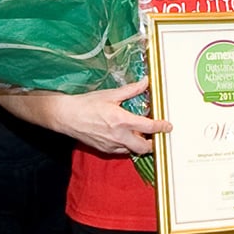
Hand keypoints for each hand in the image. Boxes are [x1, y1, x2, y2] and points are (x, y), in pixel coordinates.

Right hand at [51, 78, 169, 156]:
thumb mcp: (110, 95)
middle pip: (144, 147)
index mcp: (122, 121)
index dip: (162, 127)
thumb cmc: (86, 104)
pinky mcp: (104, 150)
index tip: (167, 126)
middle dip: (153, 143)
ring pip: (133, 150)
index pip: (149, 127)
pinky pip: (121, 151)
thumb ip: (131, 90)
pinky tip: (123, 136)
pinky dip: (126, 145)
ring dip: (138, 144)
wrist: (66, 116)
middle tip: (155, 135)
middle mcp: (119, 136)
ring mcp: (111, 145)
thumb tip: (145, 83)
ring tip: (138, 133)